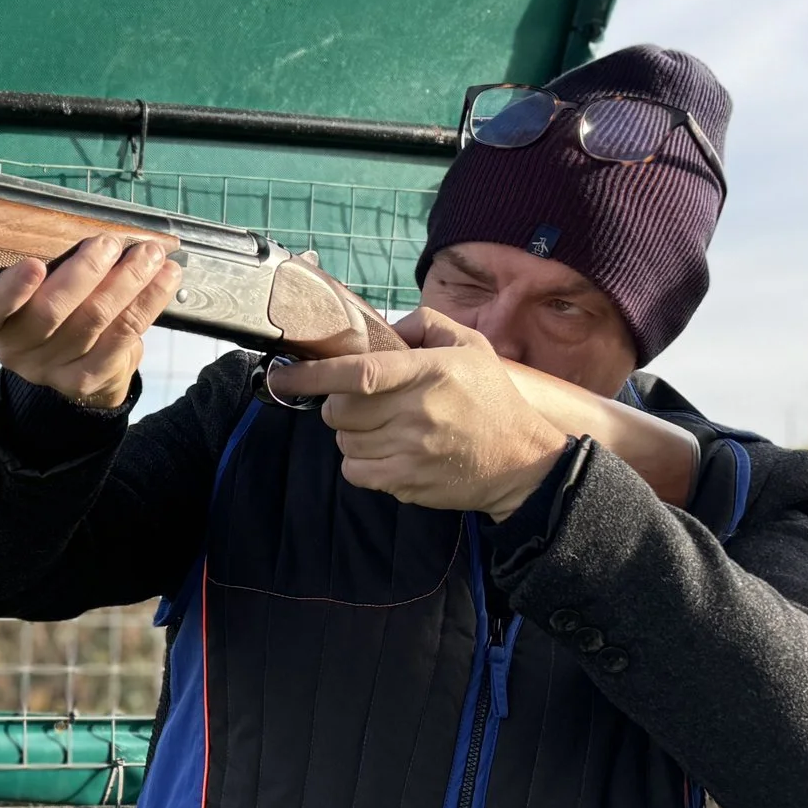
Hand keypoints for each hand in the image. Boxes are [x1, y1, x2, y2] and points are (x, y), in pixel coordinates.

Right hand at [0, 235, 181, 409]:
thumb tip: (89, 221)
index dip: (8, 291)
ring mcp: (48, 368)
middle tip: (109, 242)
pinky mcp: (84, 378)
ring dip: (127, 280)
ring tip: (149, 253)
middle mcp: (13, 349)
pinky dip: (148, 302)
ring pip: (93, 320)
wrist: (73, 362)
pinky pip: (122, 336)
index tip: (34, 264)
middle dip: (86, 272)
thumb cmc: (53, 303)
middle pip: (50, 311)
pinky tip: (165, 278)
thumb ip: (49, 262)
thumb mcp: (36, 285)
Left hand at [273, 309, 570, 519]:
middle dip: (339, 405)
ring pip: (344, 441)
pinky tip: (386, 452)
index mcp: (429, 373)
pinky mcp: (405, 482)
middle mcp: (417, 412)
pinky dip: (359, 462)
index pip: (359, 372)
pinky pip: (353, 471)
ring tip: (385, 427)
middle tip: (364, 403)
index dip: (314, 374)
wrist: (523, 461)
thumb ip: (424, 324)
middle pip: (339, 410)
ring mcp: (409, 451)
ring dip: (353, 433)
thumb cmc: (491, 399)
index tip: (284, 375)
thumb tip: (381, 329)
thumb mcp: (470, 346)